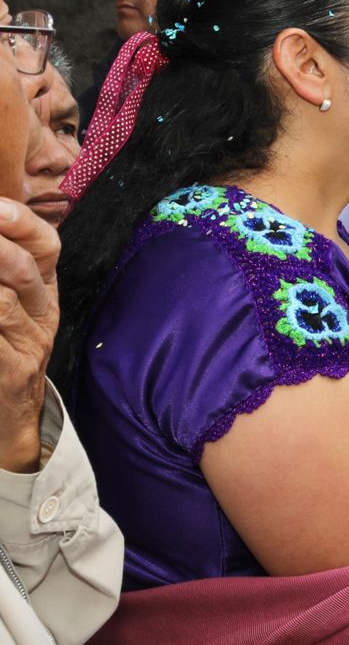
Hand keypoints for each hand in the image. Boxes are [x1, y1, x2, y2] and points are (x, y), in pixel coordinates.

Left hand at [0, 199, 58, 472]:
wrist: (9, 420)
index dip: (23, 223)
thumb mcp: (10, 308)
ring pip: (3, 301)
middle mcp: (42, 314)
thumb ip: (7, 273)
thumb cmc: (1, 353)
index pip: (47, 247)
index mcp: (43, 292)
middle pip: (28, 269)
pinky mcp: (8, 372)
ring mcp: (28, 345)